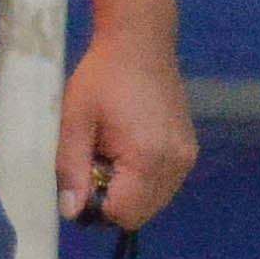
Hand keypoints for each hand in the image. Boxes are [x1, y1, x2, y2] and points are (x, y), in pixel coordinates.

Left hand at [59, 25, 197, 226]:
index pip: (124, 214)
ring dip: (127, 191)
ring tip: (109, 154)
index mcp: (149, 158)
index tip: (81, 180)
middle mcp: (176, 163)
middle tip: (94, 164)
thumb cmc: (101, 78)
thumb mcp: (74, 123)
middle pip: (141, 214)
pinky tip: (126, 151)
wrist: (140, 43)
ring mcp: (187, 157)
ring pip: (153, 201)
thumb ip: (72, 170)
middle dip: (112, 201)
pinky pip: (163, 184)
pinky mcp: (188, 149)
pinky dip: (142, 180)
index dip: (96, 207)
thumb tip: (71, 213)